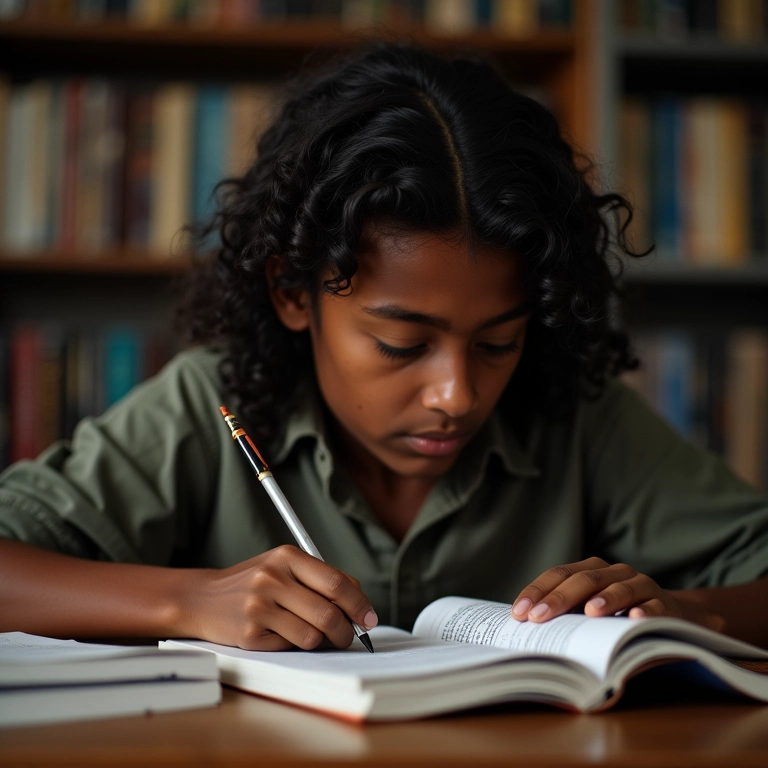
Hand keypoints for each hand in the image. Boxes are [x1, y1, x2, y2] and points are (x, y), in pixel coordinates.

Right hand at [182, 545, 377, 650]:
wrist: (202, 598)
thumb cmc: (252, 583)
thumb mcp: (283, 567)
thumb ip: (319, 579)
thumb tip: (359, 604)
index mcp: (287, 556)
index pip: (336, 582)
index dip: (359, 603)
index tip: (369, 617)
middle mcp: (272, 578)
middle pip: (329, 613)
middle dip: (346, 631)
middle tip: (350, 637)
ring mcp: (259, 606)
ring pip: (312, 635)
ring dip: (320, 641)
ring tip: (310, 633)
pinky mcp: (249, 634)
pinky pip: (290, 647)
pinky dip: (293, 645)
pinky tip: (279, 633)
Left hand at [510, 557, 684, 622]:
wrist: (670, 614)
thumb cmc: (617, 613)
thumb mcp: (589, 609)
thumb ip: (566, 612)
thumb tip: (526, 627)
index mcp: (592, 569)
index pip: (559, 574)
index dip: (537, 591)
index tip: (519, 612)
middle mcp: (615, 572)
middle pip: (585, 579)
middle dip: (560, 598)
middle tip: (540, 616)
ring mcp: (642, 585)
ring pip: (622, 588)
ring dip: (605, 599)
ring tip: (590, 613)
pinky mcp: (665, 605)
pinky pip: (655, 606)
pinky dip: (646, 612)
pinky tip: (635, 619)